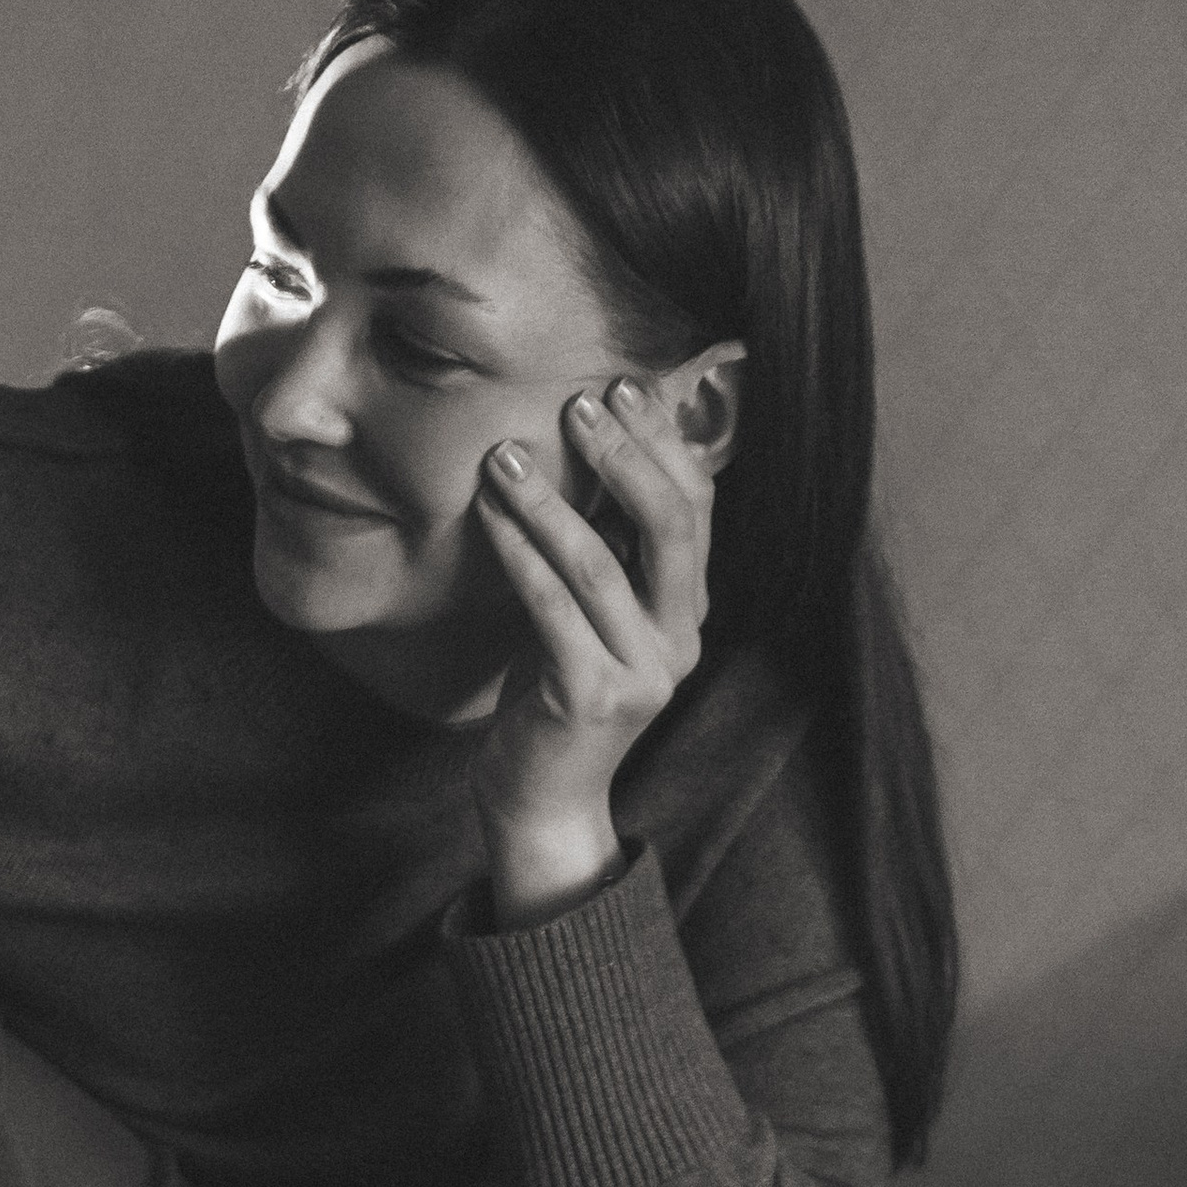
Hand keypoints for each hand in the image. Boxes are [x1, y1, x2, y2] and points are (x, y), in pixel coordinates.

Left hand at [469, 379, 712, 927]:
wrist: (543, 800)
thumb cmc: (556, 694)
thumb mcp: (591, 613)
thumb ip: (606, 548)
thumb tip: (589, 446)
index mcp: (688, 611)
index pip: (697, 507)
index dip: (664, 442)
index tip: (622, 387)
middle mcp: (679, 640)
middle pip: (672, 525)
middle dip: (625, 455)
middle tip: (577, 404)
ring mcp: (642, 673)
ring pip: (603, 564)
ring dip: (552, 501)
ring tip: (506, 456)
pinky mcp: (591, 698)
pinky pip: (554, 609)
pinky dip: (521, 555)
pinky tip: (490, 516)